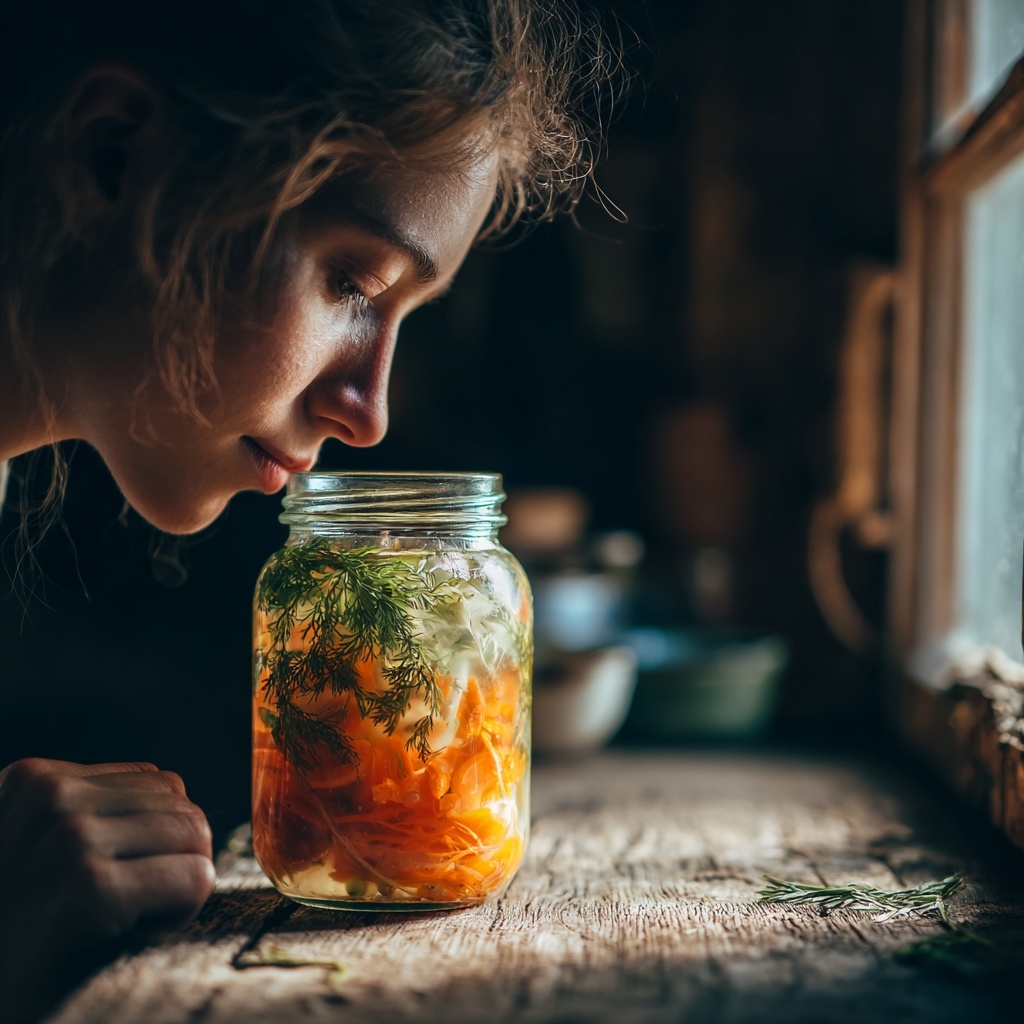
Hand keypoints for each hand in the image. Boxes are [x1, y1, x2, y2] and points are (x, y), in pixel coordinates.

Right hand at [0, 758, 214, 1022]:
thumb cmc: (22, 930)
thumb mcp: (41, 848)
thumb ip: (93, 812)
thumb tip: (177, 793)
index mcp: (36, 779)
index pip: (159, 781)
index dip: (154, 838)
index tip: (114, 880)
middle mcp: (50, 796)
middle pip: (181, 804)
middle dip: (172, 859)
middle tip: (125, 908)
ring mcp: (70, 836)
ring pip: (195, 834)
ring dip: (177, 886)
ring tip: (125, 919)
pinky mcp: (89, 886)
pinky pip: (194, 878)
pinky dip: (180, 914)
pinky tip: (131, 936)